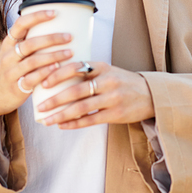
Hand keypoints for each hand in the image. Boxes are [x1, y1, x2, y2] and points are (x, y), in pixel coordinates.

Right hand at [0, 10, 72, 121]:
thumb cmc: (11, 68)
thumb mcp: (13, 51)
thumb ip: (29, 41)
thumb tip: (58, 25)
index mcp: (9, 42)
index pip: (21, 24)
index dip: (37, 16)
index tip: (54, 13)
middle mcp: (8, 55)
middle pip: (30, 43)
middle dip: (51, 39)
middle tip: (69, 36)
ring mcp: (11, 72)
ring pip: (32, 61)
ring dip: (53, 56)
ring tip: (69, 53)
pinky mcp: (16, 87)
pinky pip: (31, 79)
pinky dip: (45, 73)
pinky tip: (57, 69)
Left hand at [36, 61, 154, 128]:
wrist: (151, 94)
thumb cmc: (123, 81)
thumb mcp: (108, 70)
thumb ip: (88, 73)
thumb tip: (57, 77)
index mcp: (103, 67)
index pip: (76, 67)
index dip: (58, 75)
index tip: (44, 82)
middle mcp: (107, 81)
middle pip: (76, 90)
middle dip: (55, 100)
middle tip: (40, 107)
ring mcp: (112, 98)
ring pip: (81, 108)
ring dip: (61, 114)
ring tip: (47, 120)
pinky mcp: (116, 114)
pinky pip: (91, 120)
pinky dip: (74, 123)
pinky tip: (62, 125)